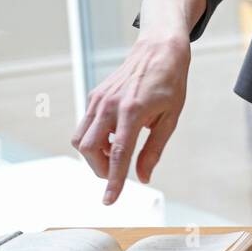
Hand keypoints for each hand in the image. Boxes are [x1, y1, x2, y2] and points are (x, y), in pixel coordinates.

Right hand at [71, 34, 189, 203]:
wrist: (159, 50)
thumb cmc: (170, 83)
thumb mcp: (170, 118)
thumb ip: (154, 149)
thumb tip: (144, 177)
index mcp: (132, 112)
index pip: (118, 155)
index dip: (114, 181)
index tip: (109, 201)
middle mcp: (110, 105)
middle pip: (89, 149)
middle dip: (100, 169)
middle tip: (116, 174)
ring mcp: (98, 100)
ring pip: (81, 138)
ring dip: (95, 155)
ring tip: (116, 153)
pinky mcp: (95, 96)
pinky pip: (86, 125)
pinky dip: (95, 139)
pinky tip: (114, 136)